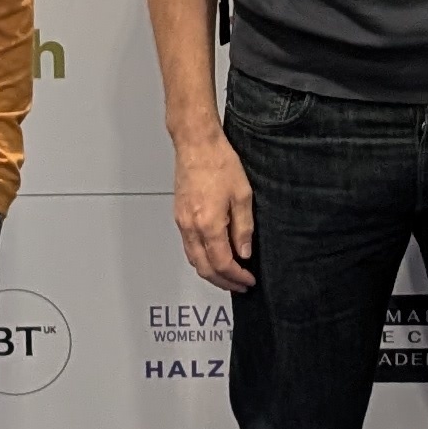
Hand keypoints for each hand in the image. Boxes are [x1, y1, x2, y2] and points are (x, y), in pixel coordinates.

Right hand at [173, 126, 256, 290]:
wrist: (196, 144)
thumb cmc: (219, 162)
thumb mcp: (243, 195)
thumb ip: (243, 228)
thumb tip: (244, 252)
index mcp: (208, 224)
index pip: (222, 263)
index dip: (236, 276)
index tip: (248, 280)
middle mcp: (191, 227)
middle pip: (204, 268)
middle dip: (223, 281)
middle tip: (240, 285)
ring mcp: (182, 222)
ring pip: (194, 259)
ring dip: (211, 272)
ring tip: (229, 274)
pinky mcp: (179, 215)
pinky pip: (188, 246)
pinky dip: (201, 258)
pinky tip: (214, 255)